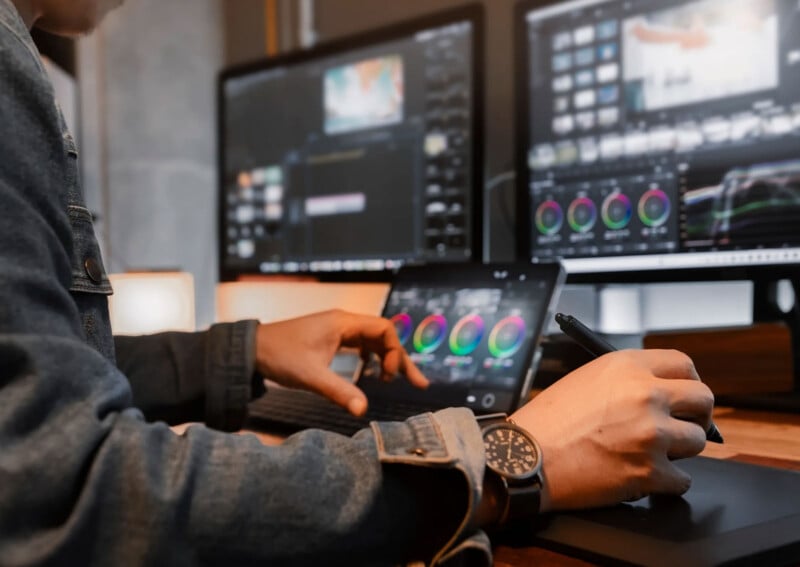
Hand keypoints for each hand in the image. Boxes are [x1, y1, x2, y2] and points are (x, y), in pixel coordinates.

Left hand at [254, 309, 427, 415]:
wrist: (251, 350)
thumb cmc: (279, 356)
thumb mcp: (310, 377)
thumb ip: (339, 392)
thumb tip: (364, 411)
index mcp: (342, 323)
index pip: (384, 329)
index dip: (394, 352)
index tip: (388, 377)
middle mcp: (343, 322)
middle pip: (383, 336)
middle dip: (400, 359)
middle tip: (420, 384)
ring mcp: (336, 329)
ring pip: (372, 341)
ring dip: (387, 359)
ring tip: (400, 381)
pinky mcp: (329, 338)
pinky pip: (359, 344)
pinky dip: (371, 357)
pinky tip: (373, 372)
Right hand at [510, 349, 712, 511]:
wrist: (525, 457)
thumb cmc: (548, 422)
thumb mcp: (586, 380)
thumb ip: (627, 381)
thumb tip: (663, 393)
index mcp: (627, 367)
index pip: (684, 364)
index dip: (688, 381)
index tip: (685, 394)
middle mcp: (644, 394)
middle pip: (703, 399)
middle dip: (696, 415)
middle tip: (682, 425)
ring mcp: (651, 433)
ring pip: (696, 441)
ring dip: (679, 450)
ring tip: (649, 453)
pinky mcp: (649, 471)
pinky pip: (682, 479)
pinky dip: (666, 482)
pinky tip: (641, 475)